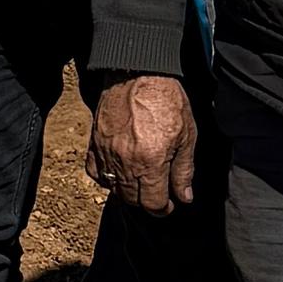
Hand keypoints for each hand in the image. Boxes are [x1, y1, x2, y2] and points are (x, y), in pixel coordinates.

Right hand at [88, 75, 196, 214]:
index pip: (153, 204)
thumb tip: (184, 197)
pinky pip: (95, 172)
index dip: (164, 209)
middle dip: (148, 202)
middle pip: (132, 200)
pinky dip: (106, 177)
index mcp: (151, 163)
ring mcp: (106, 154)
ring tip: (141, 183)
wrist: (138, 72)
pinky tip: (118, 172)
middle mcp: (125, 163)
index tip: (170, 204)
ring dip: (128, 192)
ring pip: (114, 189)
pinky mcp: (95, 143)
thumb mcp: (187, 135)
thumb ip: (184, 169)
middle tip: (159, 194)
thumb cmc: (166, 100)